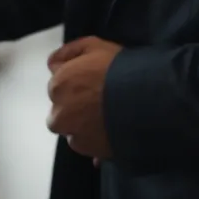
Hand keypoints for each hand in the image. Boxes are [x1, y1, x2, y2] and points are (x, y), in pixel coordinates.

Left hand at [48, 36, 122, 159]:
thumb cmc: (119, 69)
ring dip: (83, 126)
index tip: (91, 82)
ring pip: (73, 131)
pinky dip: (96, 141)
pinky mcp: (91, 152)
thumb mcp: (94, 45)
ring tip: (107, 119)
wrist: (146, 100)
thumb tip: (52, 65)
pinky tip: (112, 133)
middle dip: (75, 107)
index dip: (74, 83)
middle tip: (99, 102)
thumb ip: (68, 52)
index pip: (57, 86)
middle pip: (62, 111)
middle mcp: (59, 114)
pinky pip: (89, 146)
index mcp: (58, 86)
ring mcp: (74, 136)